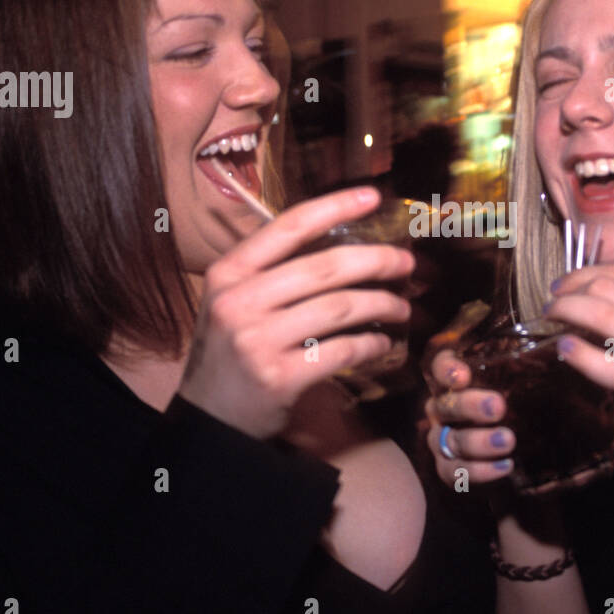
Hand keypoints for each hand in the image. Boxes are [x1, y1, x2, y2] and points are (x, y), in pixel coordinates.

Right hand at [177, 187, 413, 439]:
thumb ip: (273, 273)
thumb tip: (342, 245)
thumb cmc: (230, 352)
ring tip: (401, 306)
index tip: (373, 196)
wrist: (207, 416)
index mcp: (228, 273)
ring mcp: (257, 340)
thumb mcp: (233, 302)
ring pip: (339, 308)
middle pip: (325, 268)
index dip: (335, 207)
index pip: (288, 227)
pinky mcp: (278, 377)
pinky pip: (340, 351)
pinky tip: (383, 343)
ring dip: (381, 304)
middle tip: (406, 262)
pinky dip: (370, 345)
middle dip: (376, 261)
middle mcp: (239, 301)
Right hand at [419, 348, 514, 487]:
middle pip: (444, 405)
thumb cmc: (521, 403)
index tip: (464, 374)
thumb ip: (526, 363)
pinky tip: (505, 466)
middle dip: (469, 405)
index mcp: (454, 382)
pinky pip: (454, 472)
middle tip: (498, 407)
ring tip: (508, 441)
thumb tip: (562, 342)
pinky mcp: (449, 469)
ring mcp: (442, 440)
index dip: (446, 369)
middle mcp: (442, 409)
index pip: (440, 367)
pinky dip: (479, 471)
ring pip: (449, 441)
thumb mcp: (524, 379)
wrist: (522, 451)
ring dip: (478, 441)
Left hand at [544, 265, 613, 466]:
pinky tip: (564, 349)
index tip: (562, 286)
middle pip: (605, 288)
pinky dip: (579, 354)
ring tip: (551, 321)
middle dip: (568, 292)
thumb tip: (587, 290)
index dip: (582, 275)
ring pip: (603, 314)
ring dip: (567, 312)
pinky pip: (607, 364)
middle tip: (551, 306)